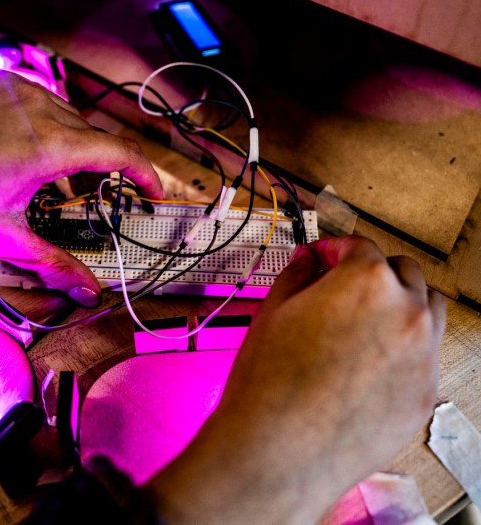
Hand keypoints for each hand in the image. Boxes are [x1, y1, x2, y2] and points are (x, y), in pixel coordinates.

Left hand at [0, 65, 162, 305]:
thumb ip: (50, 261)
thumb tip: (87, 291)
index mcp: (50, 145)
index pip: (120, 153)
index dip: (144, 174)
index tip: (151, 193)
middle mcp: (40, 107)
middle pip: (91, 137)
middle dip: (100, 169)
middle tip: (90, 198)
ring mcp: (14, 87)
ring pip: (62, 117)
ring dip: (67, 147)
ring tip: (46, 179)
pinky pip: (31, 101)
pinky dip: (38, 126)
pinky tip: (13, 149)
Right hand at [147, 236, 444, 523]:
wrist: (279, 450)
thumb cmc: (270, 387)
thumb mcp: (271, 314)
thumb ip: (296, 277)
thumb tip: (308, 263)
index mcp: (366, 283)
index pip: (359, 247)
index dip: (333, 249)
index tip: (323, 258)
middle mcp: (405, 313)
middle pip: (403, 272)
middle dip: (372, 273)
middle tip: (341, 288)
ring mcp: (422, 355)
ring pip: (427, 311)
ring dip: (400, 306)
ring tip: (364, 323)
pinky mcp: (424, 394)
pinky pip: (423, 358)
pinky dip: (403, 351)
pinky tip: (367, 365)